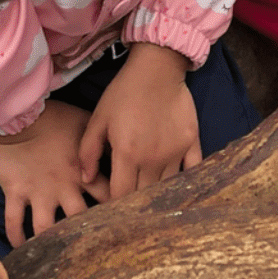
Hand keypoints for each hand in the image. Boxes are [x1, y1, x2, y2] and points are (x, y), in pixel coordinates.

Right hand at [0, 101, 109, 245]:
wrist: (18, 114)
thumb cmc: (55, 117)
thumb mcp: (86, 123)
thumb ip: (103, 141)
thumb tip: (124, 151)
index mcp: (82, 172)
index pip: (106, 196)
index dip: (116, 208)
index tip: (123, 222)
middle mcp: (62, 188)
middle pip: (78, 219)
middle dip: (85, 235)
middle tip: (92, 250)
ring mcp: (37, 193)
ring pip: (45, 227)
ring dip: (49, 243)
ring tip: (53, 257)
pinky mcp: (15, 192)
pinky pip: (13, 220)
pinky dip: (15, 236)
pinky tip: (19, 249)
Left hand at [80, 43, 201, 197]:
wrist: (157, 68)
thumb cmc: (124, 93)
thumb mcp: (98, 118)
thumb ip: (88, 151)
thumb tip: (86, 179)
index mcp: (127, 154)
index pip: (120, 195)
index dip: (113, 206)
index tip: (110, 209)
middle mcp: (153, 158)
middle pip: (143, 195)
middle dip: (134, 204)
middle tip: (128, 208)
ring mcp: (175, 152)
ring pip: (166, 187)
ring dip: (156, 195)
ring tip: (150, 201)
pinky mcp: (191, 143)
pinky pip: (191, 171)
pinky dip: (184, 182)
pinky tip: (177, 187)